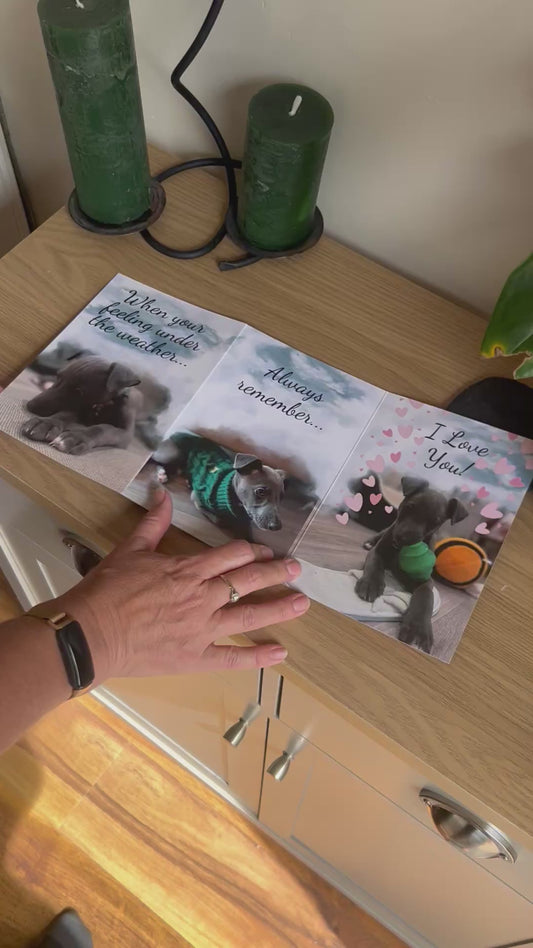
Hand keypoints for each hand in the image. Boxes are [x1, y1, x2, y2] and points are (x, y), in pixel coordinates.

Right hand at [53, 489, 308, 682]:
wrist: (91, 633)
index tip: (266, 550)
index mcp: (189, 570)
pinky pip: (233, 658)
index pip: (231, 555)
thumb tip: (162, 493)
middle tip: (295, 569)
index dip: (251, 551)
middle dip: (274, 573)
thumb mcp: (130, 550)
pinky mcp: (196, 657)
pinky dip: (258, 657)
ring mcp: (203, 629)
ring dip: (278, 608)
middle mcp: (203, 597)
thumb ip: (153, 523)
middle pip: (247, 580)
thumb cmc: (108, 590)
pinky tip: (280, 653)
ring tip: (302, 603)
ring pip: (249, 615)